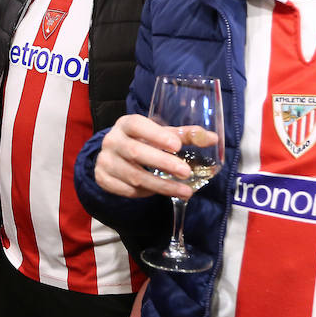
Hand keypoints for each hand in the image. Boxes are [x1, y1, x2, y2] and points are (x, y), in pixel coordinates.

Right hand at [95, 114, 211, 198]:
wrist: (113, 155)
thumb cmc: (142, 141)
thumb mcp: (159, 134)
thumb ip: (184, 135)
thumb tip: (212, 138)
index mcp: (126, 124)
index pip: (137, 125)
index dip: (157, 135)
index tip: (177, 146)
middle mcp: (112, 141)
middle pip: (136, 152)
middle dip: (163, 163)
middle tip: (186, 172)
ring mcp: (105, 161)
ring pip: (134, 176)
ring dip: (161, 185)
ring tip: (184, 191)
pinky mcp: (103, 179)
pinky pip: (127, 190)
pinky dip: (146, 192)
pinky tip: (160, 191)